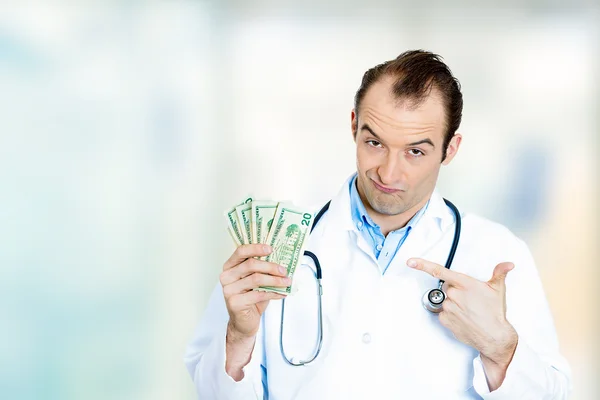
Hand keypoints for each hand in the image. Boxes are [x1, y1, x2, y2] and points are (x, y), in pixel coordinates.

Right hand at [220, 244, 290, 379]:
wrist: (244, 322)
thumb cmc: (251, 298)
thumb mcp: (256, 280)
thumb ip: (263, 269)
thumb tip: (282, 260)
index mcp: (230, 266)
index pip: (241, 251)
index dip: (256, 248)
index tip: (271, 249)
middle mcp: (226, 276)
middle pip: (250, 264)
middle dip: (270, 266)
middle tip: (284, 270)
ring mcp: (228, 290)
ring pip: (255, 279)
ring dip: (275, 280)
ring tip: (286, 282)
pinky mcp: (234, 303)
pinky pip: (258, 294)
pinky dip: (273, 293)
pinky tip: (282, 293)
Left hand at [407, 258, 517, 389]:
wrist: (494, 337)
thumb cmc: (495, 313)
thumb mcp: (498, 290)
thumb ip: (499, 273)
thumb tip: (508, 264)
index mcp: (464, 284)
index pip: (439, 271)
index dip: (422, 265)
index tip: (410, 262)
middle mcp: (454, 294)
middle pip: (447, 286)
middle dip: (455, 290)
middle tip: (470, 299)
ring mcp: (448, 308)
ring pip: (446, 300)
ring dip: (454, 303)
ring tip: (469, 311)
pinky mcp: (445, 320)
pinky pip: (443, 313)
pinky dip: (451, 314)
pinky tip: (463, 318)